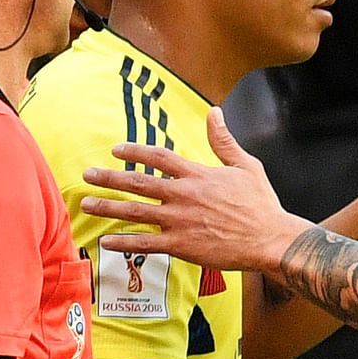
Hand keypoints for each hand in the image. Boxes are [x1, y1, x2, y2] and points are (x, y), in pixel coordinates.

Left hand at [82, 107, 313, 272]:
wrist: (270, 240)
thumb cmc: (261, 204)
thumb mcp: (245, 165)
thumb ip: (223, 140)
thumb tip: (214, 112)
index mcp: (198, 174)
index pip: (158, 157)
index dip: (134, 151)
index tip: (116, 149)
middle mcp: (184, 195)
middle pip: (138, 183)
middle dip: (109, 178)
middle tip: (87, 175)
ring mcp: (180, 222)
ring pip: (135, 212)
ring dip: (108, 207)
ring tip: (87, 204)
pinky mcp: (181, 246)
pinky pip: (145, 243)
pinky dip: (124, 243)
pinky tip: (105, 241)